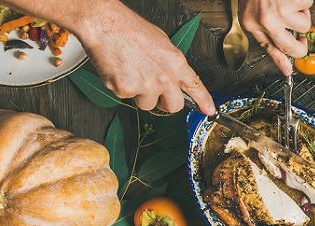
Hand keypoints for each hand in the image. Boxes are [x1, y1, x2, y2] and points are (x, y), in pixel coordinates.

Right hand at [74, 2, 215, 113]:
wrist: (104, 25)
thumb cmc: (129, 29)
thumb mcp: (161, 42)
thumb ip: (171, 64)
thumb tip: (175, 77)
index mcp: (176, 63)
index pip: (195, 87)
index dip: (204, 101)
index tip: (209, 111)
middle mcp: (163, 77)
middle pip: (174, 106)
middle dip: (165, 102)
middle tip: (156, 92)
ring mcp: (145, 85)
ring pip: (147, 104)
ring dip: (141, 94)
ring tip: (132, 72)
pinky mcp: (126, 90)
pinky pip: (127, 98)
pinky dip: (122, 88)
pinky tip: (120, 71)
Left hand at [240, 0, 314, 74]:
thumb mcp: (251, 9)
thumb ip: (264, 26)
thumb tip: (281, 42)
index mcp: (252, 23)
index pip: (268, 48)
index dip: (280, 61)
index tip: (288, 71)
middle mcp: (265, 20)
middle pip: (290, 47)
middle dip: (301, 46)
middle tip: (302, 40)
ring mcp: (280, 12)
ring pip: (304, 26)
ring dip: (302, 14)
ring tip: (291, 4)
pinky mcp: (293, 2)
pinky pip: (308, 7)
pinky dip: (303, 1)